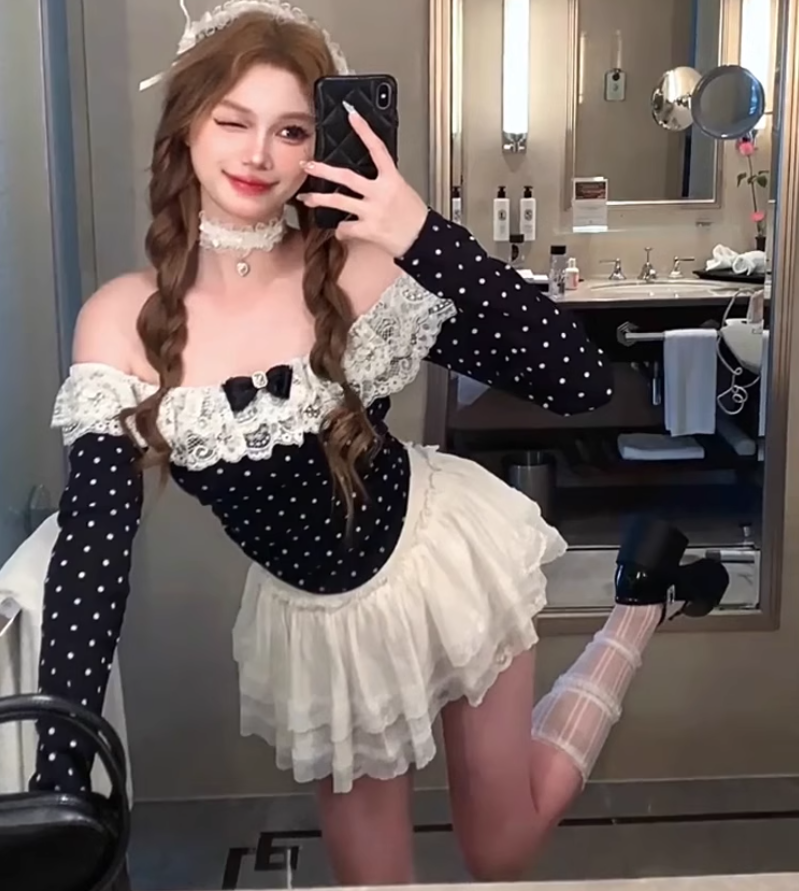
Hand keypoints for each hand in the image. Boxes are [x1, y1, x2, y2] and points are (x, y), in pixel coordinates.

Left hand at [296, 104, 428, 257]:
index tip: (352, 115)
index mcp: (392, 179)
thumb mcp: (402, 190)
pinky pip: (345, 228)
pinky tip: (340, 231)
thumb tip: (368, 175)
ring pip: (339, 202)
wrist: (423, 240)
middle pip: (346, 177)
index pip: (377, 149)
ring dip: (319, 199)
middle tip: (308, 165)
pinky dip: (340, 231)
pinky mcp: (368, 230)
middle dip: (323, 170)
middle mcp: (380, 193)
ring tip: (306, 198)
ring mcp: (373, 211)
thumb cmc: (414, 217)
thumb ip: (384, 181)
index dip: (364, 130)